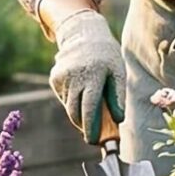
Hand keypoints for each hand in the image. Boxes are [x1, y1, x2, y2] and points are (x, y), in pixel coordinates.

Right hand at [47, 9, 123, 141]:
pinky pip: (64, 98)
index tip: (92, 141)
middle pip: (75, 111)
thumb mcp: (118, 72)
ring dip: (79, 112)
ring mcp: (62, 77)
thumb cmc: (106, 57)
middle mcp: (74, 76)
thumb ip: (118, 96)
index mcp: (93, 75)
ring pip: (69, 106)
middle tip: (91, 134)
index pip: (89, 108)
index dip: (90, 127)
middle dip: (83, 126)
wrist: (84, 34)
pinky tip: (80, 89)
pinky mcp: (55, 78)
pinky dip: (72, 100)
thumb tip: (119, 119)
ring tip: (89, 102)